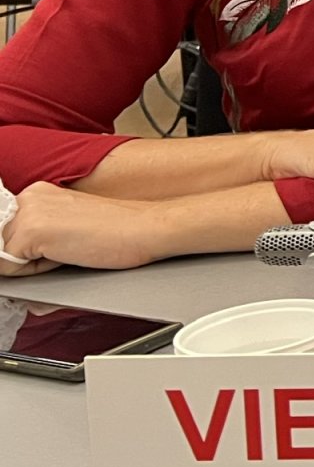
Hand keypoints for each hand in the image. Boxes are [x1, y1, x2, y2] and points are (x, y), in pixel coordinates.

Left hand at [1, 184, 167, 272]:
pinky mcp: (30, 232)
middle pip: (4, 243)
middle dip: (27, 257)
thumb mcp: (70, 228)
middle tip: (67, 249)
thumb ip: (39, 240)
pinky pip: (10, 268)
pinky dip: (35, 272)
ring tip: (68, 251)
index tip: (52, 250)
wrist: (146, 228)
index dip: (29, 250)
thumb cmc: (120, 231)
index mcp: (39, 193)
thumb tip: (13, 271)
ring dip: (31, 264)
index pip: (8, 233)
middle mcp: (29, 197)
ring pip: (5, 255)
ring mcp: (28, 213)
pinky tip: (66, 256)